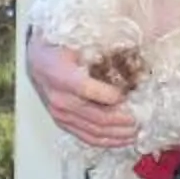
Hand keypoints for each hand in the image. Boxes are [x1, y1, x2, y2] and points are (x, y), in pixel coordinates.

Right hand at [26, 33, 139, 149]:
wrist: (37, 57)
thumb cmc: (58, 45)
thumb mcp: (75, 38)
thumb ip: (100, 46)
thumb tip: (132, 49)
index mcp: (60, 73)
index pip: (86, 89)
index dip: (110, 95)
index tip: (129, 95)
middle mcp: (59, 98)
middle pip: (95, 116)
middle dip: (122, 120)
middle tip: (142, 118)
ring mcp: (60, 114)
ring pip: (93, 131)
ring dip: (118, 134)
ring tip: (137, 132)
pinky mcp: (63, 122)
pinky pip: (86, 137)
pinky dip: (107, 141)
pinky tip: (122, 139)